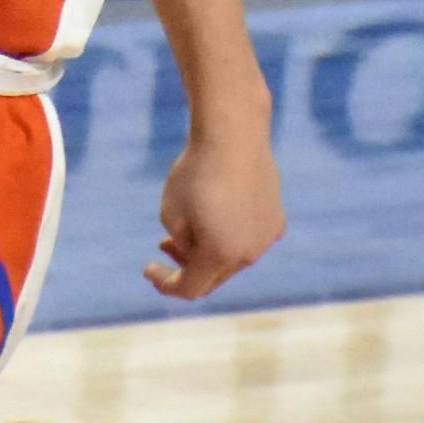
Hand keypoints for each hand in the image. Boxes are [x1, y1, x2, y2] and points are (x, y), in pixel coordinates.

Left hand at [145, 127, 285, 300]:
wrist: (233, 133)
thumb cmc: (196, 170)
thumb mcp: (171, 211)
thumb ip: (180, 241)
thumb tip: (195, 251)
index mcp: (219, 255)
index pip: (190, 288)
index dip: (166, 283)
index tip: (147, 268)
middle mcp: (248, 253)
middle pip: (213, 275)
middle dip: (187, 265)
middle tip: (165, 246)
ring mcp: (266, 238)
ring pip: (233, 258)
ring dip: (210, 250)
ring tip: (188, 229)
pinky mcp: (276, 220)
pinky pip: (249, 238)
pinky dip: (231, 235)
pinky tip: (220, 216)